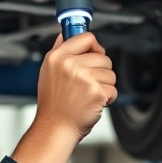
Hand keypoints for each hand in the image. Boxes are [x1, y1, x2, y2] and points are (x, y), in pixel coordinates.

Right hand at [11, 32, 116, 162]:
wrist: (55, 128)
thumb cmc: (53, 104)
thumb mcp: (48, 71)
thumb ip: (59, 50)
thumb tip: (66, 33)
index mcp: (58, 57)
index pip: (86, 38)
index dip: (94, 48)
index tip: (94, 55)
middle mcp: (70, 65)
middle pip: (103, 57)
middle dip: (100, 72)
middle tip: (86, 85)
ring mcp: (84, 78)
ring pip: (111, 73)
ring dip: (105, 86)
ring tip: (88, 95)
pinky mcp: (96, 91)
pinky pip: (113, 89)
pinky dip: (107, 98)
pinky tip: (93, 103)